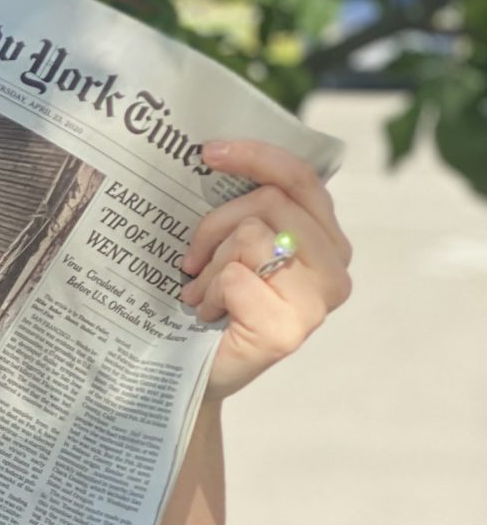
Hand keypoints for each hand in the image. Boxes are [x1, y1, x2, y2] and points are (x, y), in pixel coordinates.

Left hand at [180, 137, 352, 401]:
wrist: (194, 372)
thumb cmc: (216, 303)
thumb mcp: (238, 246)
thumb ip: (251, 209)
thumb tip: (217, 153)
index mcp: (327, 240)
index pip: (302, 177)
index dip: (257, 156)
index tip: (209, 152)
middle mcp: (334, 269)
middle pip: (270, 201)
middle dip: (216, 224)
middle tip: (191, 258)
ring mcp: (316, 302)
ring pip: (250, 236)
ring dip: (209, 265)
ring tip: (201, 293)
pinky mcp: (287, 330)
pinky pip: (234, 277)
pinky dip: (206, 293)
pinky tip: (208, 315)